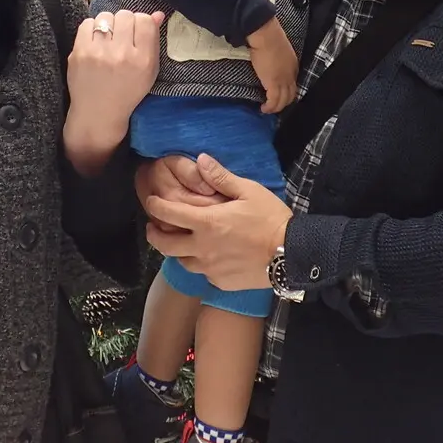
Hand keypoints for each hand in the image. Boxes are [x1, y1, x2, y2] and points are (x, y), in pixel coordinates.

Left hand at [64, 10, 163, 173]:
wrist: (98, 113)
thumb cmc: (128, 91)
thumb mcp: (149, 71)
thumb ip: (153, 41)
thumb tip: (157, 13)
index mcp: (142, 60)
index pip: (144, 20)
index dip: (140, 23)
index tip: (136, 33)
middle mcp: (122, 54)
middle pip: (125, 15)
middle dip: (124, 23)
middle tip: (121, 37)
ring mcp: (99, 53)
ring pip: (106, 16)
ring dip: (108, 24)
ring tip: (107, 39)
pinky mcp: (79, 53)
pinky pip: (87, 23)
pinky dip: (91, 29)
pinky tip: (95, 42)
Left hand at [142, 154, 291, 291]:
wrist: (291, 255)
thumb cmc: (270, 218)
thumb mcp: (248, 191)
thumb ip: (221, 177)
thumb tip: (200, 159)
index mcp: (206, 222)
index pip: (167, 213)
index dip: (154, 206)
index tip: (151, 201)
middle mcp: (202, 248)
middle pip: (164, 245)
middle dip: (153, 235)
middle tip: (153, 228)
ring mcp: (210, 269)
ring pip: (182, 261)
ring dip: (177, 251)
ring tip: (181, 243)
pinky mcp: (220, 283)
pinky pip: (203, 274)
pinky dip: (202, 265)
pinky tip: (210, 258)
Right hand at [246, 16, 297, 114]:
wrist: (266, 35)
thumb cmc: (269, 36)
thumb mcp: (277, 48)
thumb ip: (276, 56)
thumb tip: (267, 58)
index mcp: (293, 65)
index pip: (292, 83)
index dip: (286, 91)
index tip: (277, 94)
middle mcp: (291, 74)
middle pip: (291, 94)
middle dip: (283, 102)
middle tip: (274, 106)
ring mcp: (284, 80)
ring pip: (284, 100)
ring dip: (276, 107)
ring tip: (267, 110)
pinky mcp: (274, 84)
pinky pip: (274, 101)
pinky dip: (270, 107)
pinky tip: (263, 108)